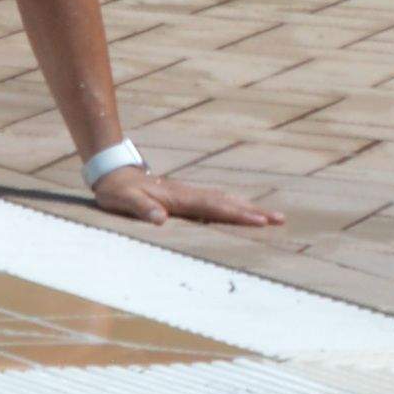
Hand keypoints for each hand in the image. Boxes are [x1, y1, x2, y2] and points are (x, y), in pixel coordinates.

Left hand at [93, 163, 278, 229]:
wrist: (112, 173)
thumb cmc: (117, 191)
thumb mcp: (123, 200)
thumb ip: (141, 208)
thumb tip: (159, 218)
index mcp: (178, 198)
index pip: (213, 207)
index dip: (236, 214)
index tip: (260, 221)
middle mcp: (189, 193)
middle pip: (227, 202)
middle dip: (254, 211)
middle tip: (281, 219)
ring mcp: (189, 193)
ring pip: (225, 199)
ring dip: (248, 206)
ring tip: (273, 215)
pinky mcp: (187, 196)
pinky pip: (216, 200)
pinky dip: (234, 204)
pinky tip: (244, 208)